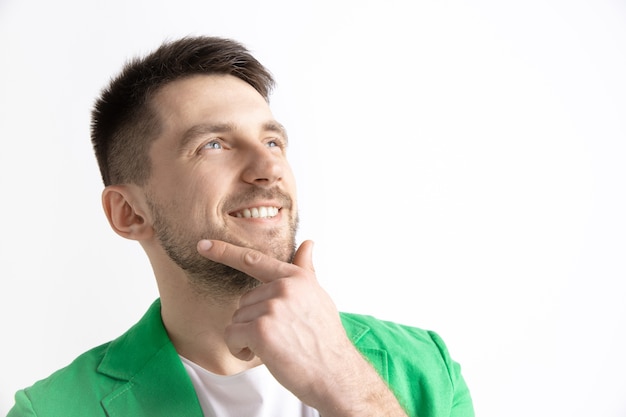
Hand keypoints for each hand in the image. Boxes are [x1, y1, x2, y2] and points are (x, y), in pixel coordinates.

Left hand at [197, 239, 407, 416]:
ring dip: (247, 338)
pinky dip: (240, 350)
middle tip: (279, 337)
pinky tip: (263, 356)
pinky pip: (231, 336)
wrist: (335, 374)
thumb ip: (306, 271)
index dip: (225, 251)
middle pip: (243, 301)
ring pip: (236, 319)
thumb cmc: (325, 339)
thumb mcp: (318, 297)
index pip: (254, 260)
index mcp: (296, 278)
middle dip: (253, 323)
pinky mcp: (261, 329)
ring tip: (276, 348)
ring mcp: (273, 307)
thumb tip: (308, 243)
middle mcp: (284, 287)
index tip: (203, 245)